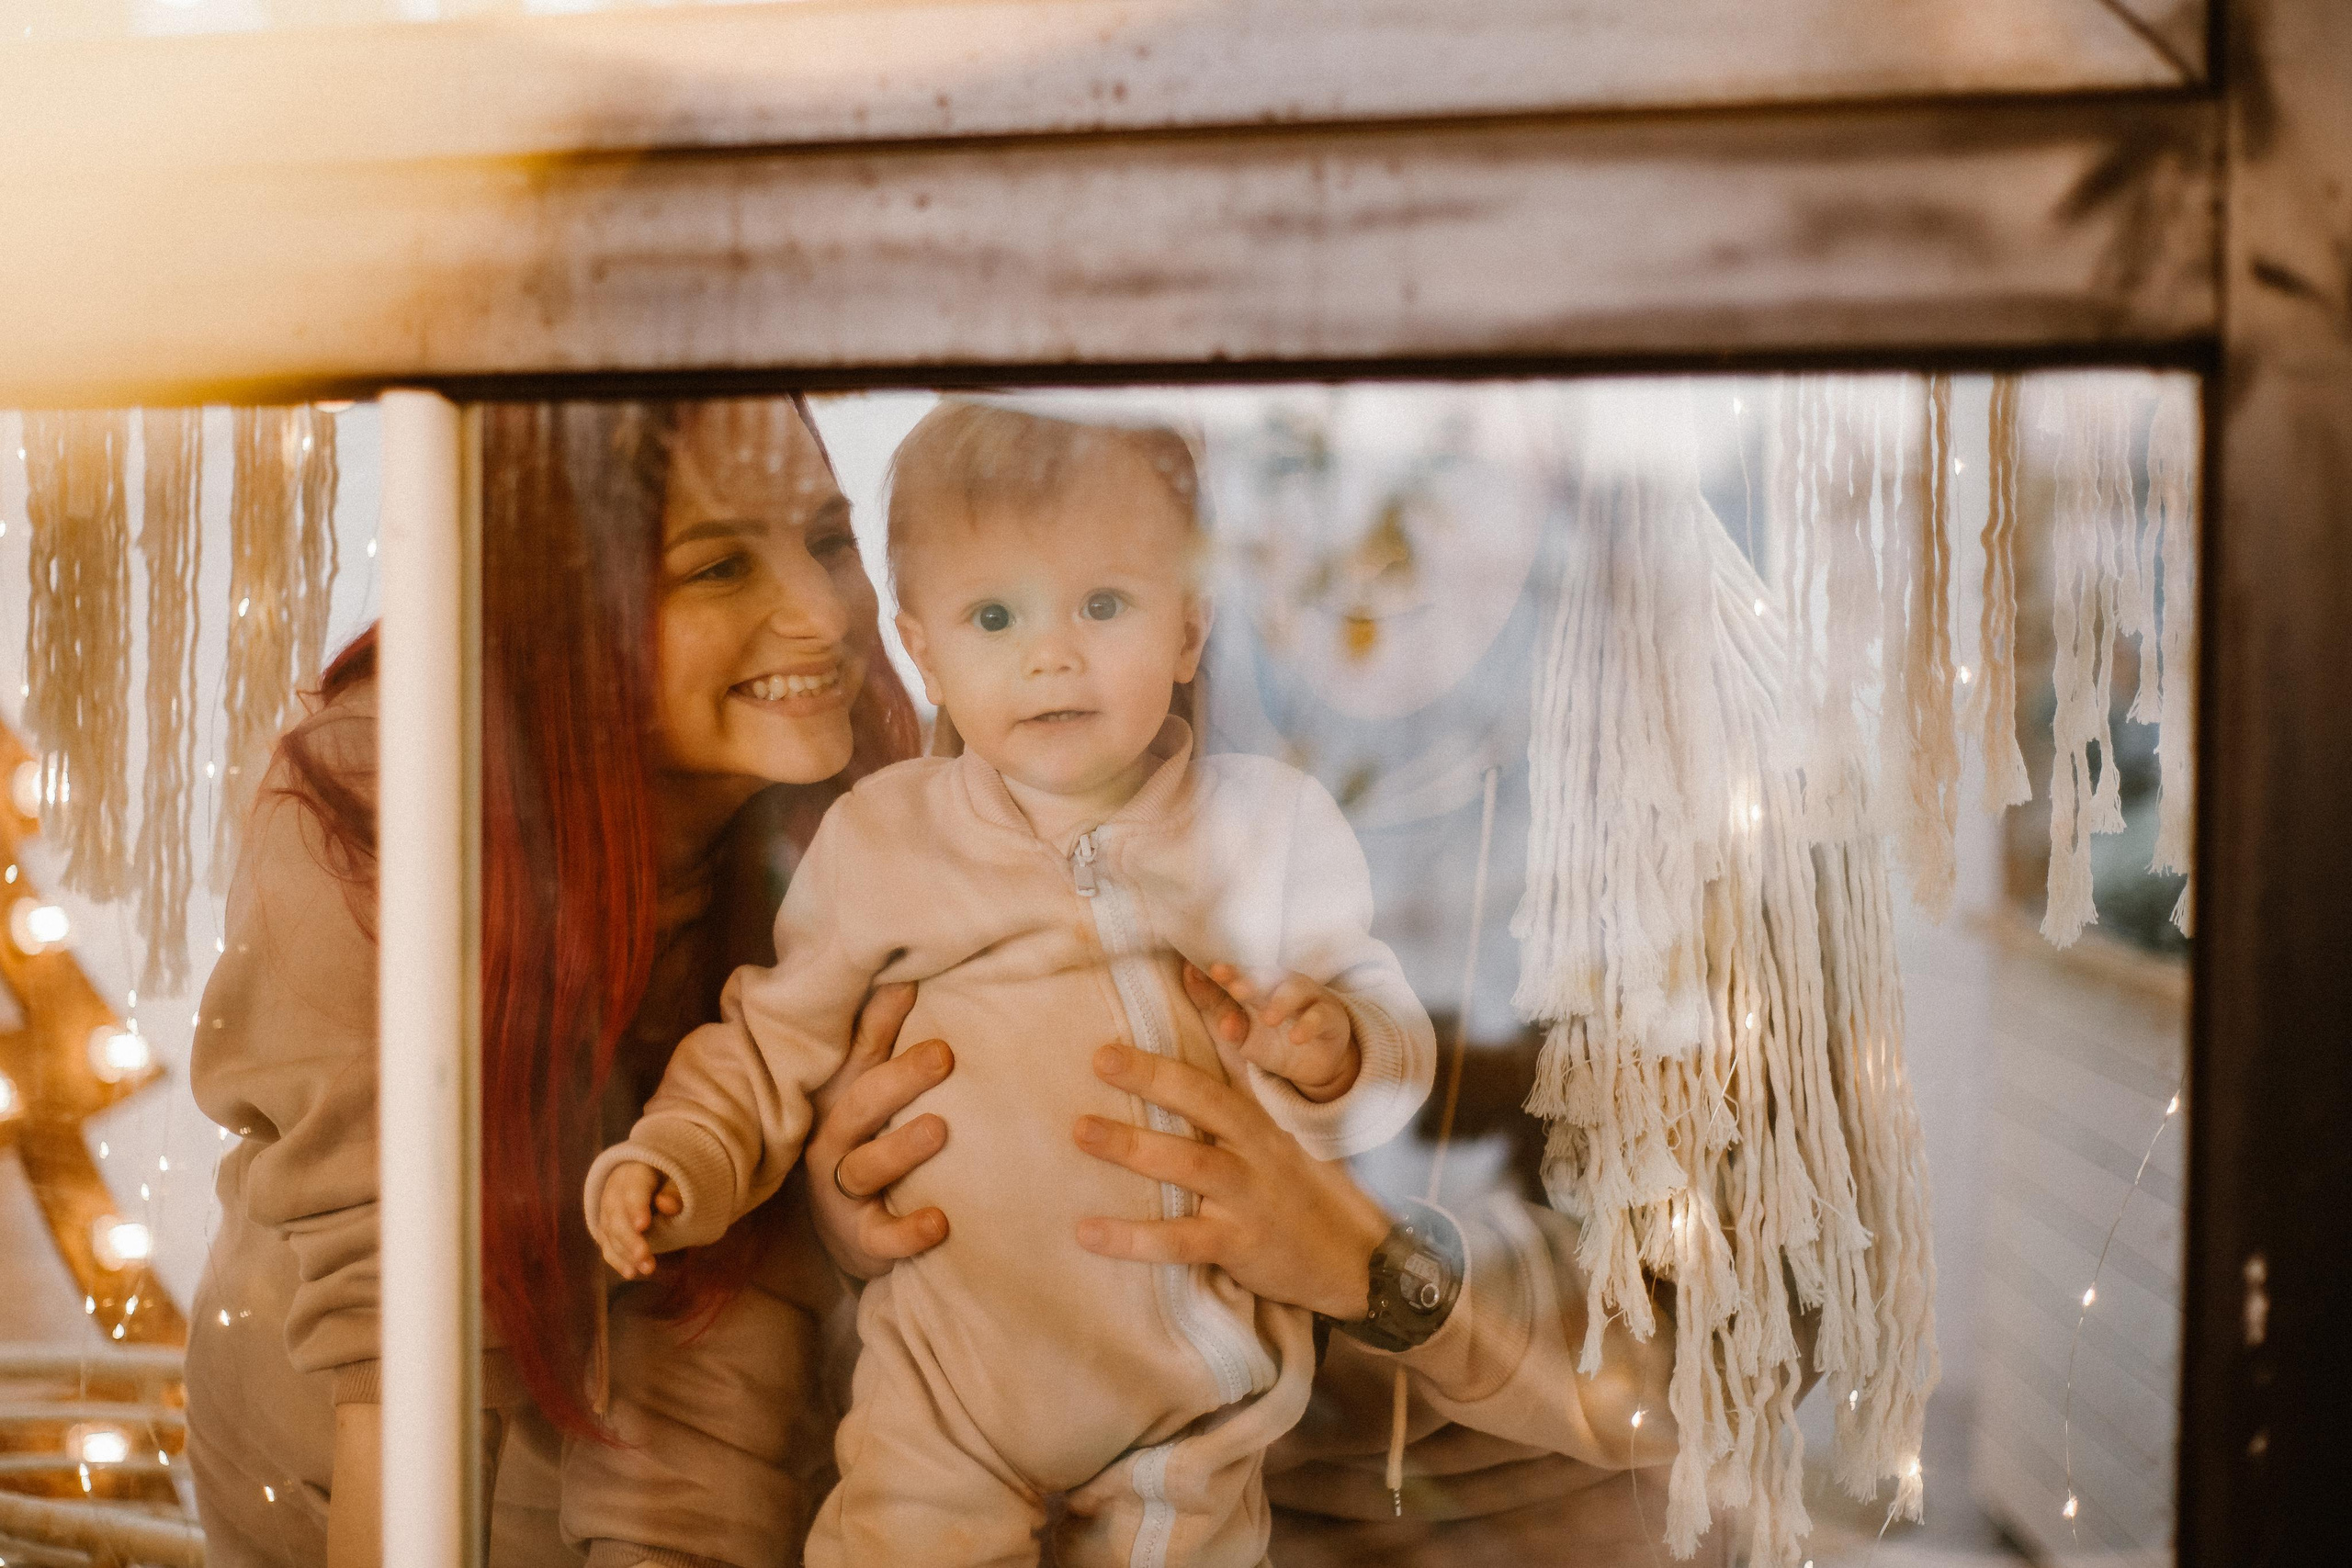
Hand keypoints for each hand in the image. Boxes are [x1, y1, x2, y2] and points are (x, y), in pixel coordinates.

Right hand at [594, 1161, 677, 1280]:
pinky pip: (607, 1245)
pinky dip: (617, 1260)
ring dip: (626, 1253)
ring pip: (610, 1232)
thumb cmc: (671, 1178)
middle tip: (644, 1256)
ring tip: (647, 1269)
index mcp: (633, 1172)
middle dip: (630, 1238)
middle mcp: (614, 1190)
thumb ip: (675, 1191)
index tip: (643, 1226)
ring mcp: (607, 1210)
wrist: (652, 1179)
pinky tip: (631, 1273)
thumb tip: (666, 1205)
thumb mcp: (678, 1179)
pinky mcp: (606, 1227)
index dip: (636, 1208)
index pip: (632, 1190)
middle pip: (616, 1215)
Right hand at [805, 982, 953, 1279]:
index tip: (909, 981)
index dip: (878, 1016)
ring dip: (902, 1148)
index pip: (859, 1051)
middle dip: (899, 1079)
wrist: (851, 1235)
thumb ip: (887, 1041)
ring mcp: (842, 1190)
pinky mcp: (860, 1236)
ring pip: (866, 1166)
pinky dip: (908, 1232)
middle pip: (860, 1104)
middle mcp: (833, 1139)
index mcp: (841, 1098)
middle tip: (943, 1055)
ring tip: (939, 1129)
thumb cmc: (872, 1144)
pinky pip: (882, 1236)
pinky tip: (939, 1222)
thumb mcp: (874, 1094)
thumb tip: (916, 972)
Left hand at [1072, 1044, 1389, 1319]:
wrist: (1355, 1261)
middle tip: (1101, 1059)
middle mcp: (1256, 1152)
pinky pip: (1180, 1240)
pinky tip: (1088, 1231)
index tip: (1145, 1016)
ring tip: (1082, 1131)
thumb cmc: (1301, 1194)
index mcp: (1260, 1123)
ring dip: (1134, 1146)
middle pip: (1204, 1105)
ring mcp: (1249, 1198)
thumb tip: (1204, 1050)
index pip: (1219, 1074)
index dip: (1187, 1043)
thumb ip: (1239, 1102)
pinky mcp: (1239, 1245)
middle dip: (1153, 1079)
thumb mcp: (1278, 1143)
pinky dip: (1133, 1237)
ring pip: (1190, 1165)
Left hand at [1181, 961, 1359, 1102]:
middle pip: (1268, 977)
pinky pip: (1321, 1017)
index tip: (1213, 971)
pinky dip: (1309, 1025)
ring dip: (1282, 1002)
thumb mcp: (1238, 1028)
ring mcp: (1308, 999)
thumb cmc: (1272, 1038)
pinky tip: (1297, 1037)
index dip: (1229, 971)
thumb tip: (1188, 975)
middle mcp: (1283, 985)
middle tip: (1237, 990)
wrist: (1314, 1062)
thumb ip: (1213, 1005)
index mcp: (1259, 984)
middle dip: (1253, 981)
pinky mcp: (1331, 1018)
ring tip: (1269, 1019)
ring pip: (1297, 990)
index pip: (1242, 973)